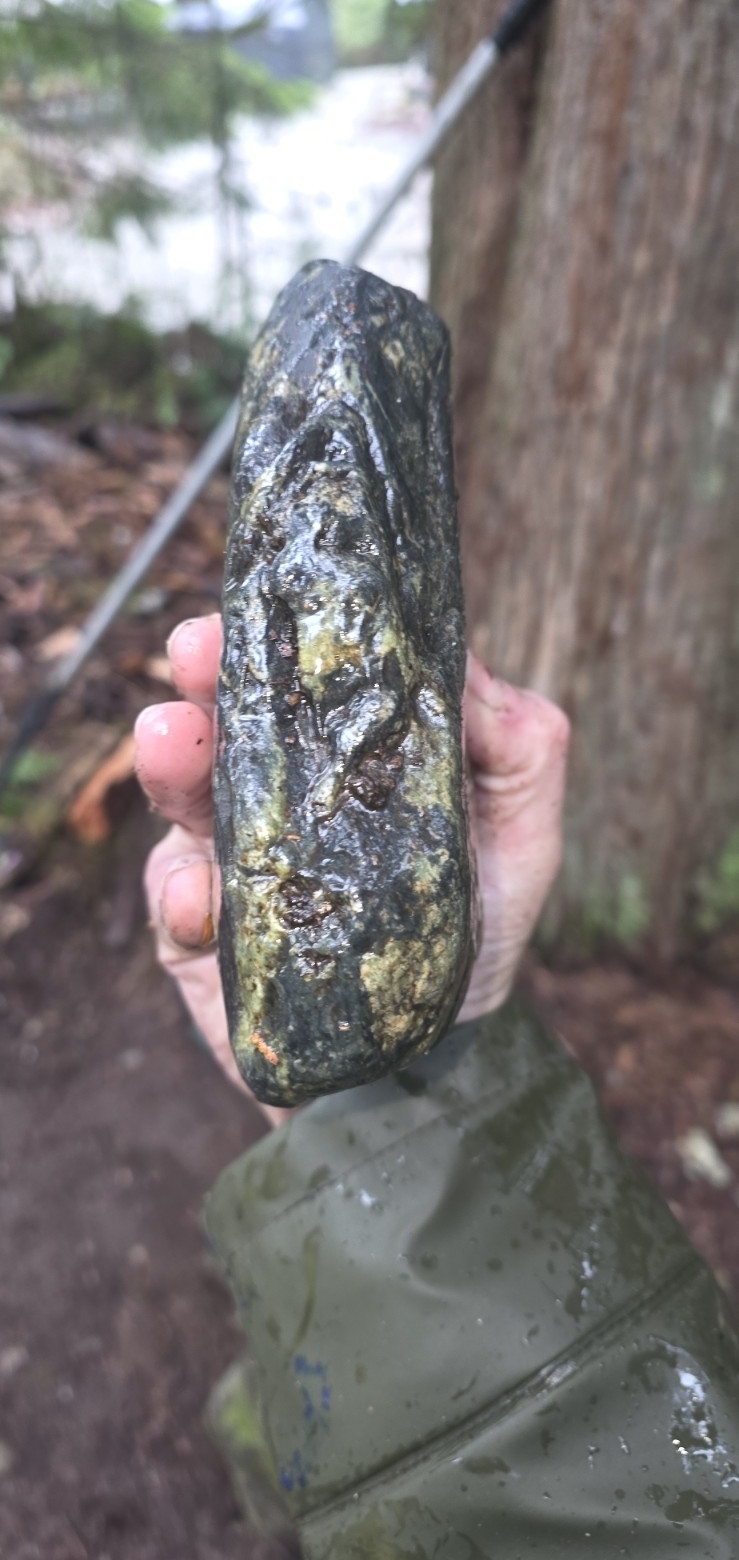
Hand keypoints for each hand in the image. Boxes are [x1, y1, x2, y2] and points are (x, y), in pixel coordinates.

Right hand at [135, 615, 568, 1125]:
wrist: (430, 1060)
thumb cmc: (468, 933)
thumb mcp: (524, 837)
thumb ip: (520, 748)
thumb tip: (467, 666)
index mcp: (344, 755)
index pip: (307, 673)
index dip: (289, 629)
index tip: (271, 597)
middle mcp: (277, 791)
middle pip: (226, 715)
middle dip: (206, 675)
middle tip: (196, 649)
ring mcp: (229, 857)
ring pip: (184, 797)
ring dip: (173, 764)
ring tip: (170, 740)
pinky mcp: (197, 934)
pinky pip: (178, 907)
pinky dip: (188, 900)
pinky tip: (203, 903)